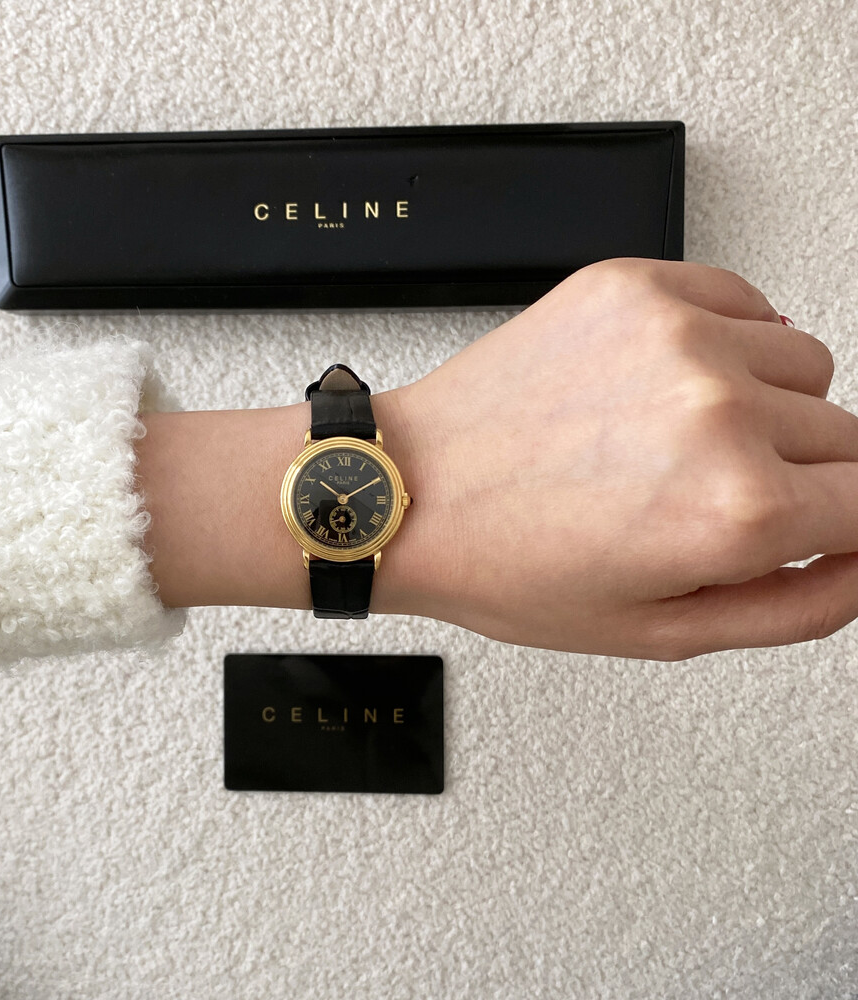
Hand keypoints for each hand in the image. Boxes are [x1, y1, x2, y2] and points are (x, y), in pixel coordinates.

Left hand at [372, 257, 857, 659]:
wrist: (412, 490)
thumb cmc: (507, 561)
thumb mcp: (659, 630)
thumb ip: (794, 606)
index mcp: (735, 509)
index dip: (848, 523)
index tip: (822, 523)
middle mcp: (719, 409)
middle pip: (847, 434)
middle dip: (800, 475)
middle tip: (709, 496)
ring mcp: (677, 335)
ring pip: (803, 362)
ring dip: (765, 406)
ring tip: (677, 441)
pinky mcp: (635, 287)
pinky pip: (744, 301)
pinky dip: (729, 343)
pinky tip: (666, 385)